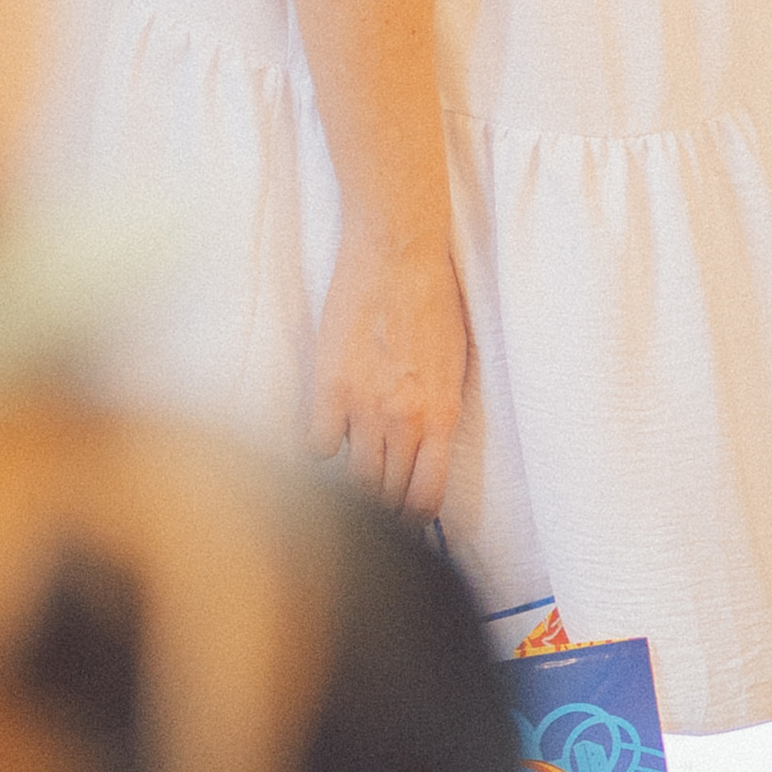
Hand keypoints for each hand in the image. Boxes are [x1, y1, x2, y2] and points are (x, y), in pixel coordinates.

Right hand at [307, 224, 468, 518]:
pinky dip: (321, 446)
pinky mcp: (327, 386)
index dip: (416, 517)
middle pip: (388, 496)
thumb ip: (439, 415)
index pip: (425, 499)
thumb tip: (426, 456)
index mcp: (440, 417)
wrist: (398, 255)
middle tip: (382, 499)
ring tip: (357, 472)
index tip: (410, 516)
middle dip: (387, 504)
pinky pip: (316, 445)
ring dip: (355, 482)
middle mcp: (402, 421)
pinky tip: (331, 429)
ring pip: (353, 478)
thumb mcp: (455, 367)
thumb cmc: (435, 303)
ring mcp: (362, 407)